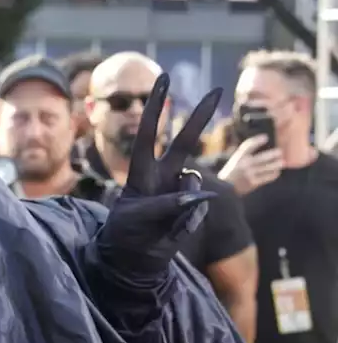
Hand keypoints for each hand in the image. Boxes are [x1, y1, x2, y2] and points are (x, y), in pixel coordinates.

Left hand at [95, 74, 221, 280]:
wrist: (133, 263)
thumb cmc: (126, 236)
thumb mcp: (140, 218)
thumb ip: (171, 205)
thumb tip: (202, 194)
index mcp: (141, 172)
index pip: (148, 134)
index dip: (154, 108)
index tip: (162, 79)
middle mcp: (161, 176)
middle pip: (182, 142)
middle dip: (199, 118)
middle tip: (216, 90)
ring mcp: (178, 191)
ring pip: (195, 182)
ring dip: (186, 202)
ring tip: (165, 224)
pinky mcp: (190, 210)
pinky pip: (199, 209)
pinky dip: (189, 222)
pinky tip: (172, 234)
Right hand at [218, 134, 282, 194]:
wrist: (224, 188)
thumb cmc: (232, 172)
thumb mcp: (234, 160)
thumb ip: (245, 154)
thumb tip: (259, 146)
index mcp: (238, 157)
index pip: (247, 146)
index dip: (257, 141)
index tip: (265, 137)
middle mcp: (244, 165)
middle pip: (261, 158)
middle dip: (272, 154)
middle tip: (280, 152)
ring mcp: (249, 174)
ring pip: (267, 168)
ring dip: (276, 165)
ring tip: (282, 162)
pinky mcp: (253, 183)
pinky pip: (267, 177)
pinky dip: (273, 174)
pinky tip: (277, 172)